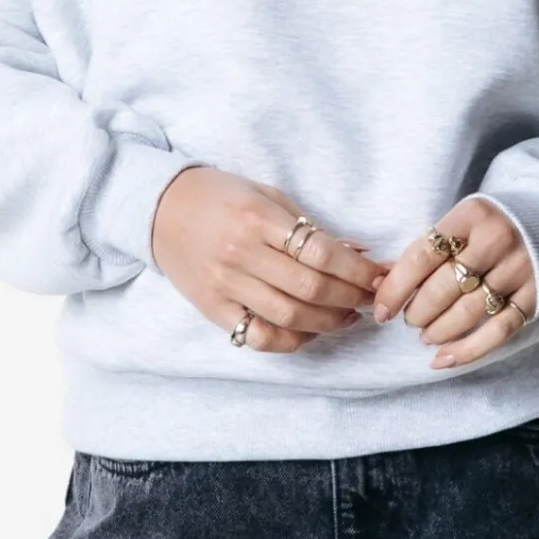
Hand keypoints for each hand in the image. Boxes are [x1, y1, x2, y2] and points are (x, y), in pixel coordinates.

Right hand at [150, 166, 386, 352]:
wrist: (159, 209)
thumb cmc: (221, 196)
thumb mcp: (266, 196)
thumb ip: (308, 226)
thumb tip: (356, 251)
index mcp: (258, 218)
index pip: (320, 252)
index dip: (357, 270)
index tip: (379, 276)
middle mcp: (241, 253)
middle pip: (309, 288)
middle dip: (350, 298)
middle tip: (370, 300)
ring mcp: (225, 285)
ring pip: (288, 317)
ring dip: (327, 322)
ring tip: (347, 316)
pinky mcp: (212, 309)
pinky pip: (258, 337)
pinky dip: (290, 342)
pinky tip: (309, 333)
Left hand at [371, 198, 536, 370]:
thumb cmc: (489, 227)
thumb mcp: (461, 222)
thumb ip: (428, 249)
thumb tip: (381, 283)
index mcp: (471, 215)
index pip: (423, 256)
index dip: (396, 287)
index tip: (382, 310)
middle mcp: (497, 240)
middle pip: (445, 287)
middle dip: (418, 311)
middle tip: (409, 319)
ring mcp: (518, 269)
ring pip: (469, 312)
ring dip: (439, 331)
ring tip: (426, 335)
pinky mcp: (534, 296)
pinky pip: (497, 332)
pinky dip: (467, 350)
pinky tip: (443, 359)